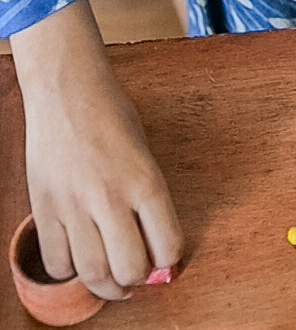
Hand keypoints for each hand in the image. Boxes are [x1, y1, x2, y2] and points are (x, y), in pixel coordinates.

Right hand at [12, 0, 182, 300]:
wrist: (67, 91)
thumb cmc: (111, 116)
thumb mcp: (144, 151)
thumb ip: (149, 198)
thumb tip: (153, 246)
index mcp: (146, 179)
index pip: (167, 246)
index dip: (169, 264)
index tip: (165, 264)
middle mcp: (111, 197)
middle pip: (129, 270)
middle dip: (137, 282)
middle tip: (137, 277)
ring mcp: (74, 205)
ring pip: (92, 274)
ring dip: (105, 286)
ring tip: (111, 280)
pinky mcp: (44, 209)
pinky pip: (56, 263)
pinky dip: (69, 271)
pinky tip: (78, 256)